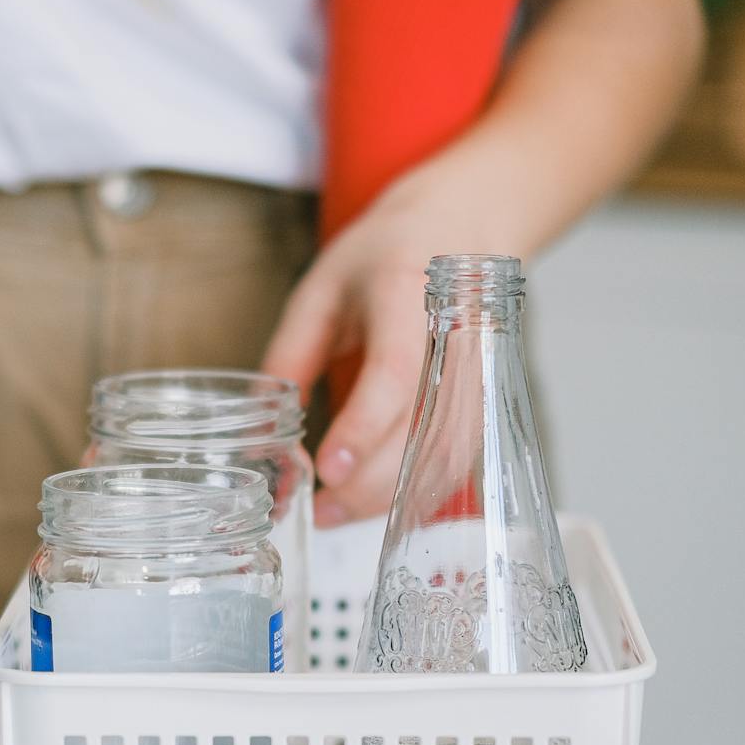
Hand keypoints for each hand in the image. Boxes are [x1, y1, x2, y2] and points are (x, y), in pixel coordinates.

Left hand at [262, 158, 516, 526]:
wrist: (461, 229)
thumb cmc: (385, 256)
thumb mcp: (321, 288)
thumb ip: (291, 354)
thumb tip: (262, 430)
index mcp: (412, 295)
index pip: (396, 372)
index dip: (364, 426)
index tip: (326, 469)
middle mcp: (458, 339)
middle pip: (425, 428)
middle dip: (369, 482)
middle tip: (317, 510)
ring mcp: (479, 373)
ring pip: (444, 454)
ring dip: (390, 496)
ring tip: (334, 515)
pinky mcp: (482, 401)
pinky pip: (454, 458)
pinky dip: (412, 490)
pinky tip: (370, 502)